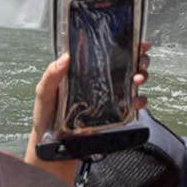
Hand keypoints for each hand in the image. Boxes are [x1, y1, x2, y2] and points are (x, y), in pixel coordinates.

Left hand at [31, 39, 152, 137]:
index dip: (126, 43)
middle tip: (139, 63)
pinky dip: (140, 101)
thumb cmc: (47, 115)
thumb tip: (65, 57)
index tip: (137, 41)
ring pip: (134, 80)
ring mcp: (111, 96)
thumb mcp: (44, 93)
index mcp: (87, 70)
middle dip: (140, 60)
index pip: (109, 51)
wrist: (52, 144)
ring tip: (137, 80)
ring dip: (142, 76)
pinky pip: (133, 104)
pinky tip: (136, 101)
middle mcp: (102, 80)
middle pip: (128, 63)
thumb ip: (51, 76)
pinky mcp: (116, 113)